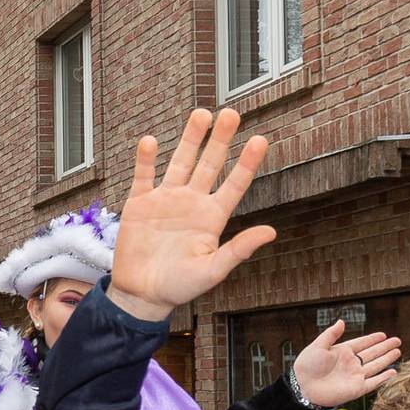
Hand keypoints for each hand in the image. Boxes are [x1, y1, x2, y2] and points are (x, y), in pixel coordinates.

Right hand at [108, 108, 273, 321]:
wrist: (141, 295)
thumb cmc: (178, 287)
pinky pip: (143, 176)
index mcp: (211, 218)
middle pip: (209, 164)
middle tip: (231, 114)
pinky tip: (151, 142)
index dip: (247, 163)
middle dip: (220, 139)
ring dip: (190, 139)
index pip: (234, 184)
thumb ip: (238, 250)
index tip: (260, 140)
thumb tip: (270, 232)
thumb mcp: (212, 271)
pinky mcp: (139, 205)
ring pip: (180, 162)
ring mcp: (165, 201)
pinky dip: (145, 160)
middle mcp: (191, 203)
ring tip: (201, 114)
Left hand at [291, 322, 402, 405]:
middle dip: (385, 347)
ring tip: (398, 351)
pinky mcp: (357, 389)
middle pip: (372, 353)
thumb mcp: (318, 346)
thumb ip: (331, 334)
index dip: (372, 339)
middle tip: (397, 341)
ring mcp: (355, 376)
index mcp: (342, 352)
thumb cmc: (307, 366)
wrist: (303, 387)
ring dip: (387, 359)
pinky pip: (373, 382)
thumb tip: (341, 321)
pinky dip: (383, 377)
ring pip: (375, 365)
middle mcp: (351, 363)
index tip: (383, 335)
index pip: (362, 344)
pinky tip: (393, 372)